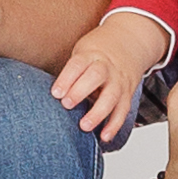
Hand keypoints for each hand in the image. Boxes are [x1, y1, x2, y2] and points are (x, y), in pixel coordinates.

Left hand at [52, 13, 162, 140]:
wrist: (130, 41)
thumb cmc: (97, 54)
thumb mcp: (83, 53)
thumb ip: (71, 73)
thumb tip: (47, 96)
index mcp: (91, 55)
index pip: (78, 65)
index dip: (66, 79)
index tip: (56, 93)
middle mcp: (107, 67)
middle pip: (96, 76)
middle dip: (80, 91)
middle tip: (66, 104)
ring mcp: (118, 81)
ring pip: (111, 96)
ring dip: (98, 113)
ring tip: (84, 126)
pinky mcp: (127, 95)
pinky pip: (122, 111)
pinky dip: (114, 125)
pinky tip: (104, 137)